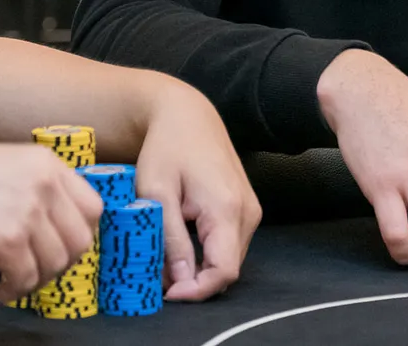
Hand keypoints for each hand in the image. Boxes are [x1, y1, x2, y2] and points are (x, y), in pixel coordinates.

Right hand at [0, 141, 102, 303]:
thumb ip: (37, 185)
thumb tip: (55, 222)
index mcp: (48, 164)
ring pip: (56, 263)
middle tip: (43, 270)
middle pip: (81, 239)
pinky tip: (1, 289)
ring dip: (38, 280)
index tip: (65, 246)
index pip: (92, 207)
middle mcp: (45, 186)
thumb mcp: (8, 162)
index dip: (81, 233)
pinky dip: (16, 290)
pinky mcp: (6, 240)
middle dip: (64, 263)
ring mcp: (28, 213)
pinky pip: (26, 278)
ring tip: (16, 282)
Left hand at [134, 82, 261, 300]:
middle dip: (195, 281)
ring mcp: (251, 209)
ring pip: (229, 258)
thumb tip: (180, 280)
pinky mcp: (246, 207)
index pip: (223, 271)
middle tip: (158, 274)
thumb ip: (171, 239)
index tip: (166, 292)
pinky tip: (183, 240)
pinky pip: (230, 243)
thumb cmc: (168, 148)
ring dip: (200, 267)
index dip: (196, 291)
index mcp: (227, 208)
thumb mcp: (157, 193)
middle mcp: (248, 212)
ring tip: (167, 255)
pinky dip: (207, 252)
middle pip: (228, 268)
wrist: (188, 115)